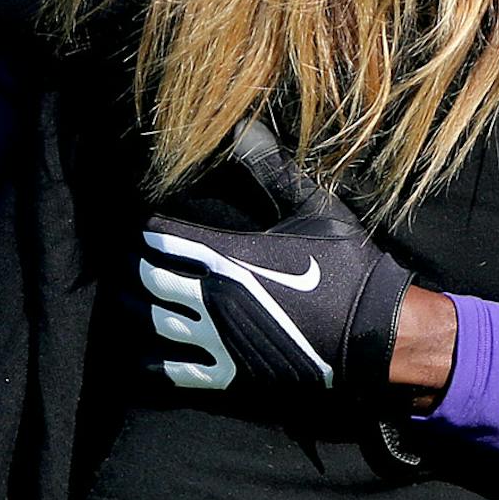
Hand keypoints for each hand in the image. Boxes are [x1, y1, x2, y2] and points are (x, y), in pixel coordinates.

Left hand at [136, 122, 411, 400]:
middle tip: (125, 258)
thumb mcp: (315, 209)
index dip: (145, 226)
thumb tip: (241, 127)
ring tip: (120, 298)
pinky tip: (138, 358)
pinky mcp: (231, 373)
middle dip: (133, 265)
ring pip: (154, 321)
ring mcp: (219, 337)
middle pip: (149, 277)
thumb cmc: (348, 267)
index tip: (137, 219)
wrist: (378, 333)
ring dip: (133, 308)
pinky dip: (152, 364)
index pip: (163, 235)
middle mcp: (213, 295)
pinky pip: (177, 371)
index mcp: (228, 253)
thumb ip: (272, 170)